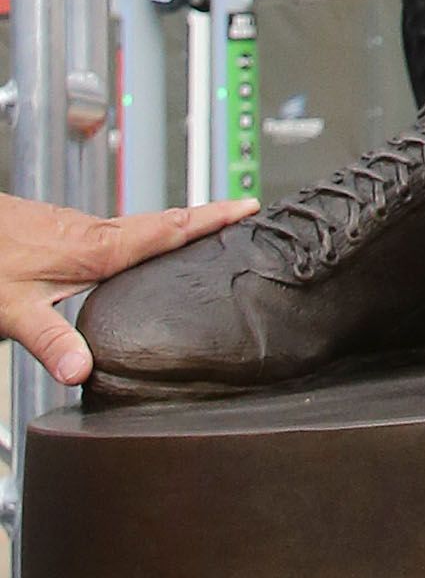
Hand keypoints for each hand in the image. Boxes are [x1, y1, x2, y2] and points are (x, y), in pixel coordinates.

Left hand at [0, 192, 256, 387]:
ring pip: (135, 225)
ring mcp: (74, 227)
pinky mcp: (57, 231)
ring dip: (172, 224)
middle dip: (204, 218)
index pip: (167, 229)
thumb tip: (82, 371)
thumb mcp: (15, 310)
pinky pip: (113, 229)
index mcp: (96, 248)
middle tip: (240, 214)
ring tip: (200, 230)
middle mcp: (92, 231)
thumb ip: (50, 341)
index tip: (248, 205)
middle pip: (161, 221)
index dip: (210, 219)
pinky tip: (132, 250)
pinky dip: (139, 233)